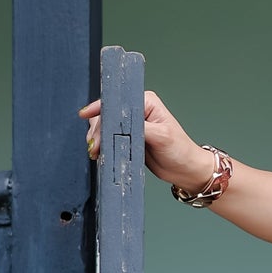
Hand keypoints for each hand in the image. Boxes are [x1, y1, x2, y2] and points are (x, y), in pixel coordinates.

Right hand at [77, 89, 212, 188]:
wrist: (186, 171)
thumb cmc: (180, 151)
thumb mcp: (162, 136)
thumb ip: (140, 128)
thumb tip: (120, 125)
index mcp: (145, 102)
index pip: (118, 101)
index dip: (100, 107)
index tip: (85, 114)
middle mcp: (136, 111)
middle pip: (107, 115)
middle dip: (98, 130)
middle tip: (95, 146)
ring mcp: (131, 126)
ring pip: (105, 127)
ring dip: (98, 139)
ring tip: (96, 152)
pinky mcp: (128, 139)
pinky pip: (110, 139)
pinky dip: (103, 146)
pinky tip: (100, 153)